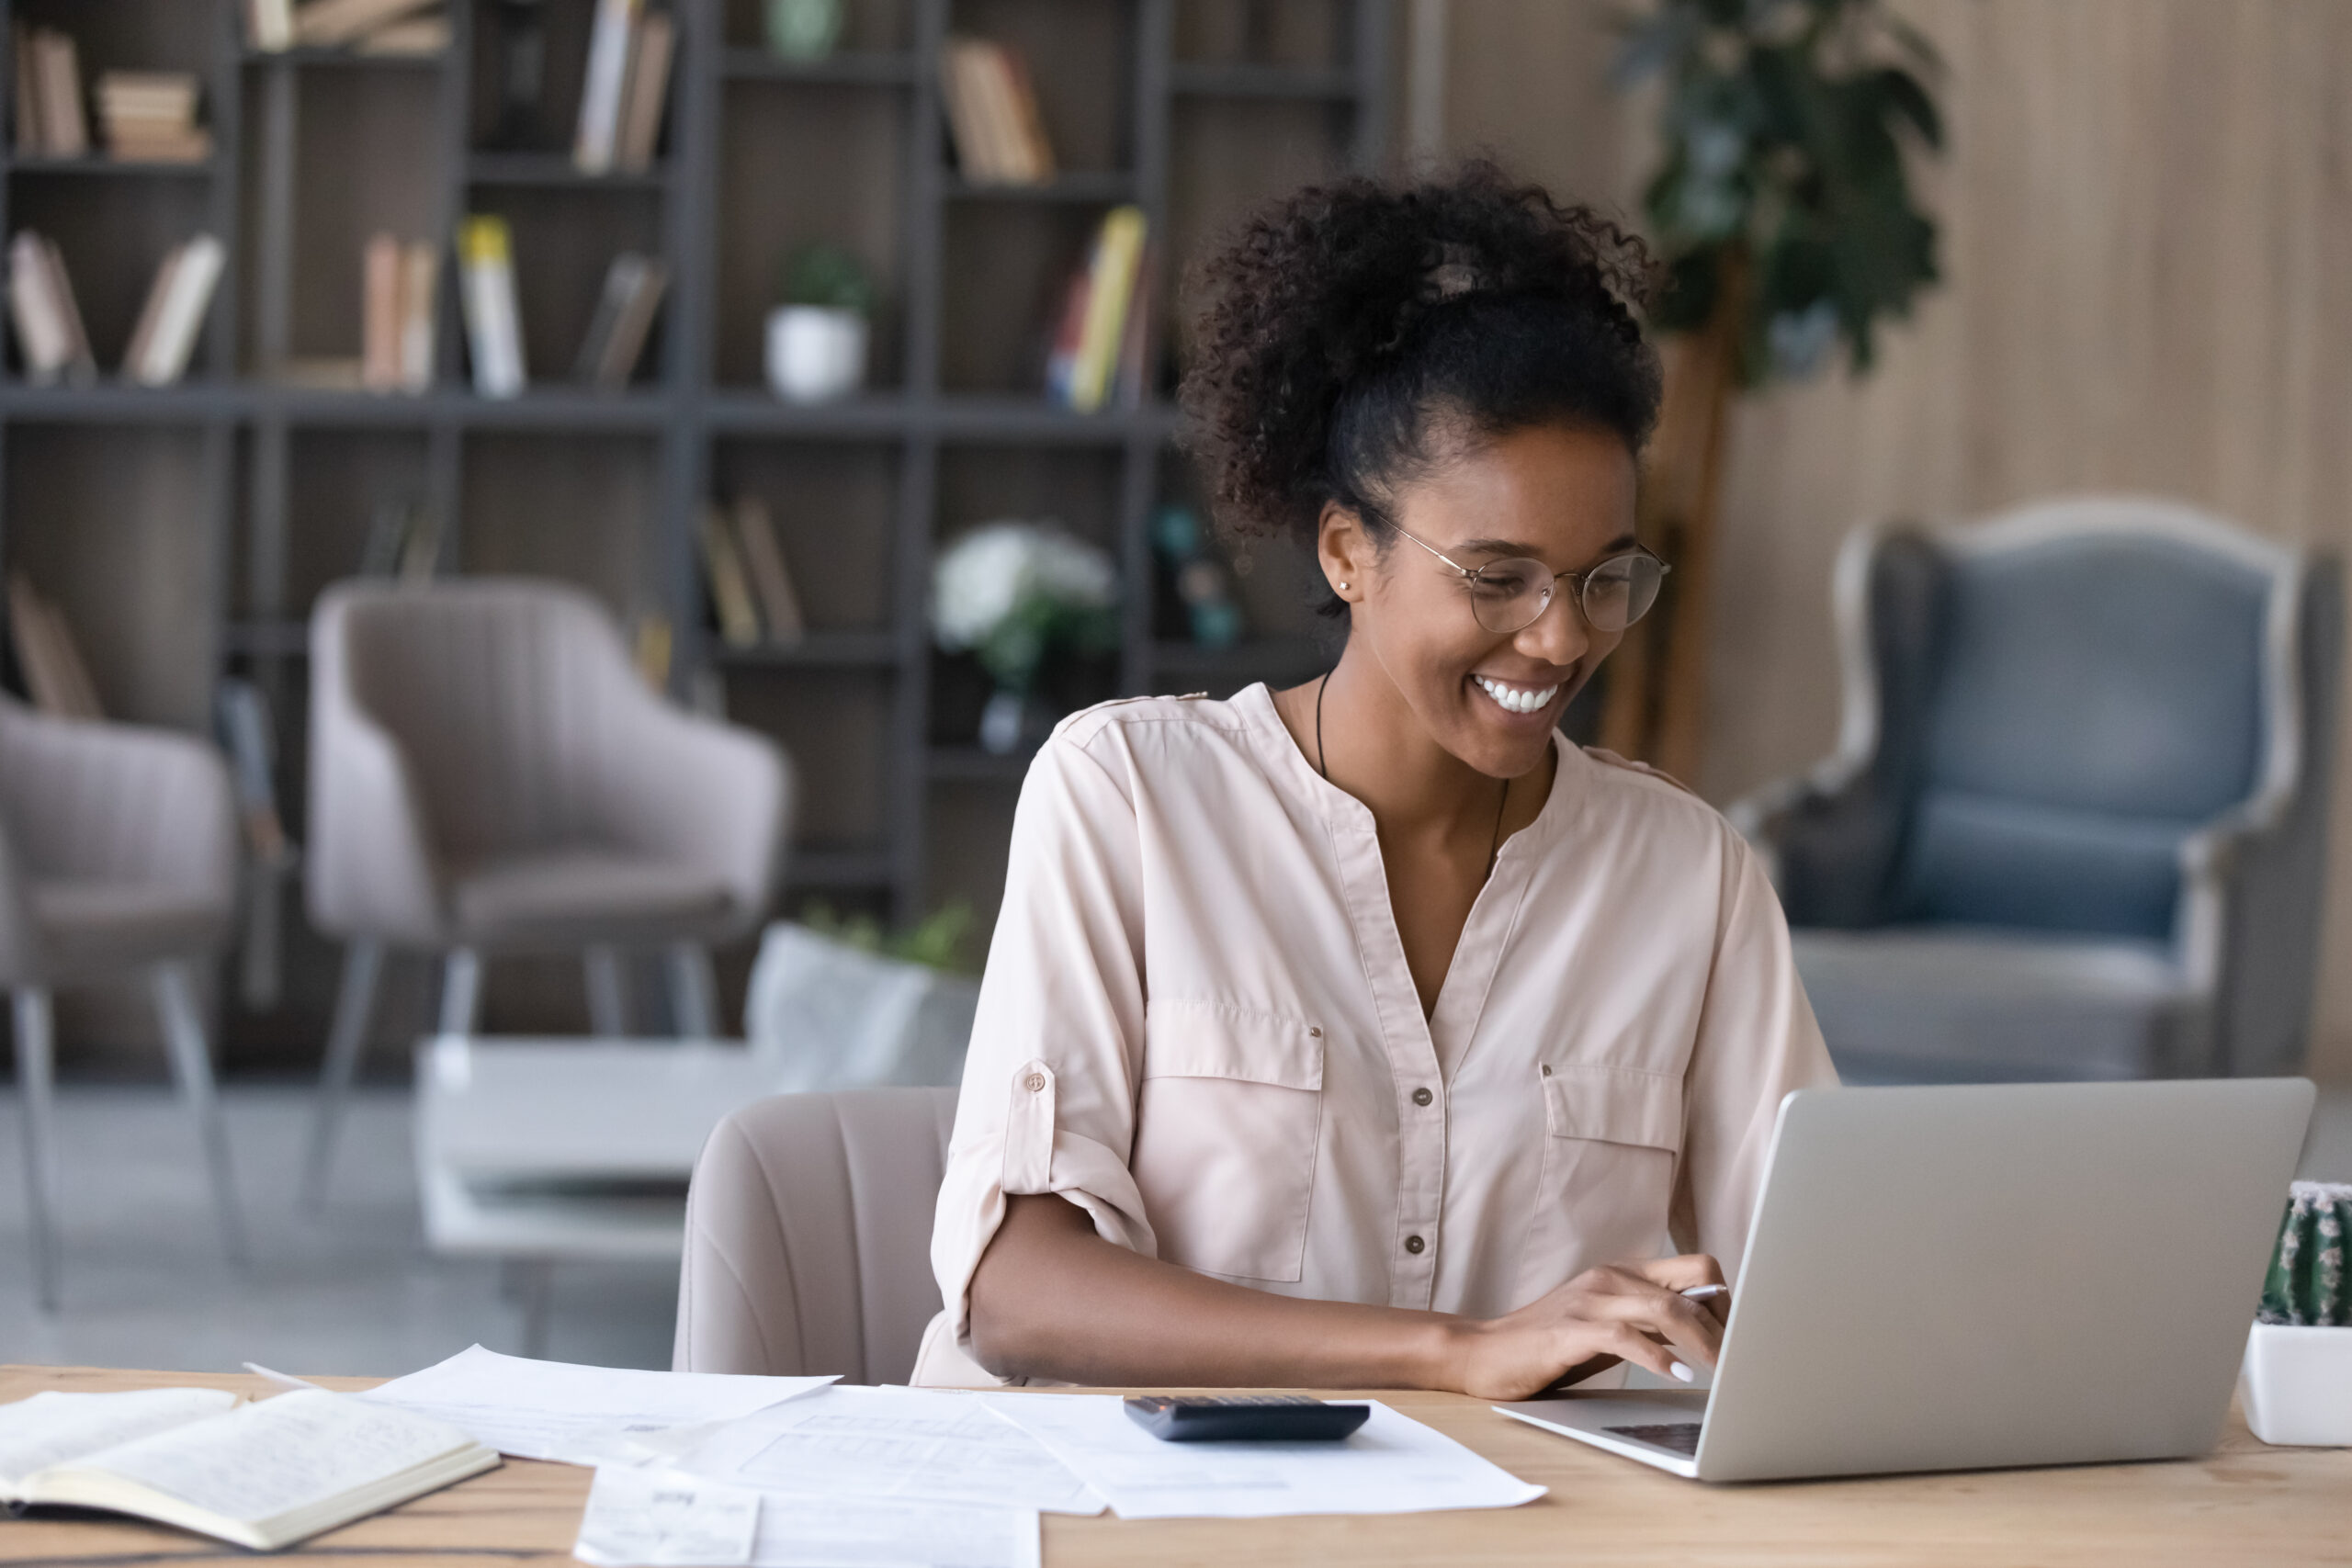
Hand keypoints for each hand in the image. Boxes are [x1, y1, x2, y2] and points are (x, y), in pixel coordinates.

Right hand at [1444, 1255, 1728, 1400]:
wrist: (1485, 1352)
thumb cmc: (1551, 1345)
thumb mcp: (1610, 1327)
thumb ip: (1650, 1322)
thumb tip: (1708, 1332)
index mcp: (1623, 1272)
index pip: (1698, 1267)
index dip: (1728, 1302)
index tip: (1741, 1339)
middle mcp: (1610, 1277)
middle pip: (1691, 1287)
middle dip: (1725, 1326)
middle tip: (1741, 1363)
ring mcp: (1590, 1300)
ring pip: (1665, 1309)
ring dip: (1702, 1343)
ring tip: (1721, 1372)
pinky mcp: (1571, 1329)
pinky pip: (1625, 1336)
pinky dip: (1658, 1357)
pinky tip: (1676, 1375)